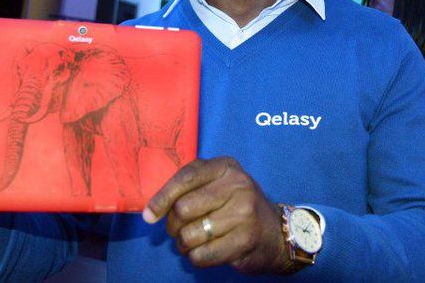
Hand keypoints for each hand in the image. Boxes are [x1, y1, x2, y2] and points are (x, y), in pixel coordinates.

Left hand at [142, 157, 289, 273]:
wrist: (275, 232)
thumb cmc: (236, 206)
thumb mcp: (217, 185)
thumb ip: (188, 188)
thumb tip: (151, 211)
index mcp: (226, 167)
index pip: (186, 178)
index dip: (162, 198)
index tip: (149, 215)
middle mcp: (237, 185)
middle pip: (183, 208)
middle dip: (173, 225)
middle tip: (180, 229)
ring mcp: (244, 212)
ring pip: (190, 234)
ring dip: (184, 244)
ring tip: (194, 241)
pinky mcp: (245, 239)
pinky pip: (202, 255)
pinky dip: (196, 257)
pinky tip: (206, 251)